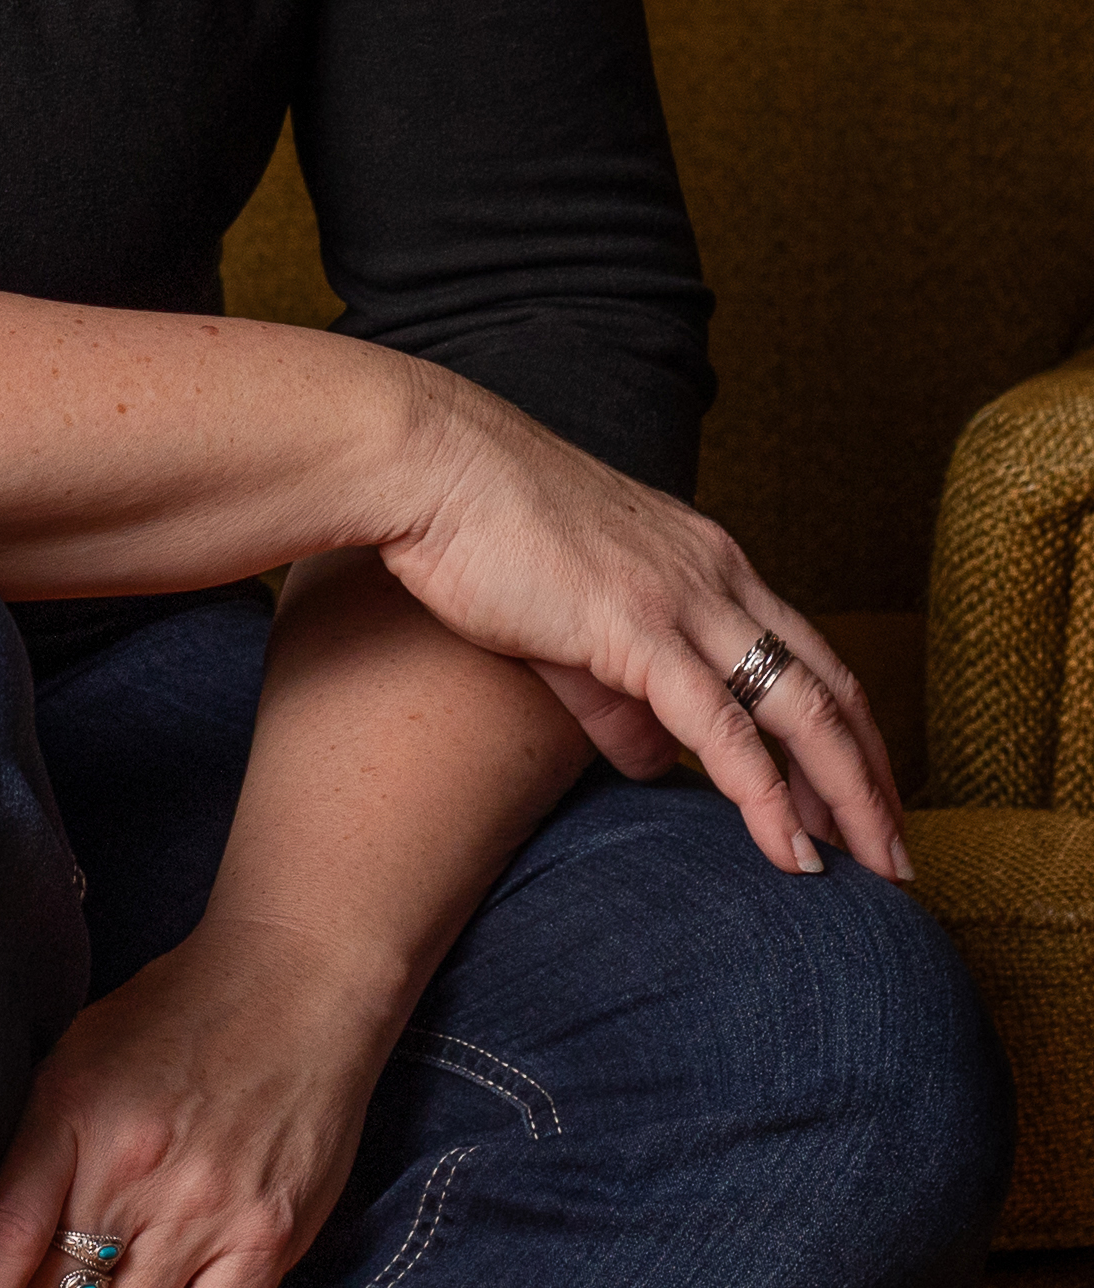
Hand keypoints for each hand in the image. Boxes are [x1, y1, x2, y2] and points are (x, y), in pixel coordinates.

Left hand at [0, 912, 387, 1287]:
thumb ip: (39, 1150)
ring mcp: (201, 1214)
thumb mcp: (81, 1054)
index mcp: (71, 1114)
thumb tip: (0, 1247)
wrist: (297, 979)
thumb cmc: (180, 1010)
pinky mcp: (264, 1242)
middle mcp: (131, 1172)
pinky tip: (159, 1287)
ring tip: (107, 1277)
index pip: (1, 1245)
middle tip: (46, 1280)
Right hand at [377, 371, 905, 879]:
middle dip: (874, 779)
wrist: (434, 464)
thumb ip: (620, 696)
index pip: (811, 653)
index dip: (851, 732)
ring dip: (847, 800)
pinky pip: (724, 729)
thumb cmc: (487, 528)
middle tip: (900, 858)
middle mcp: (716, 573)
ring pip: (800, 711)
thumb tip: (656, 766)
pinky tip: (790, 853)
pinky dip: (768, 798)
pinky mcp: (637, 628)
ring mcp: (683, 598)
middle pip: (830, 686)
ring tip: (874, 871)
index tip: (869, 800)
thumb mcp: (573, 617)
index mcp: (707, 558)